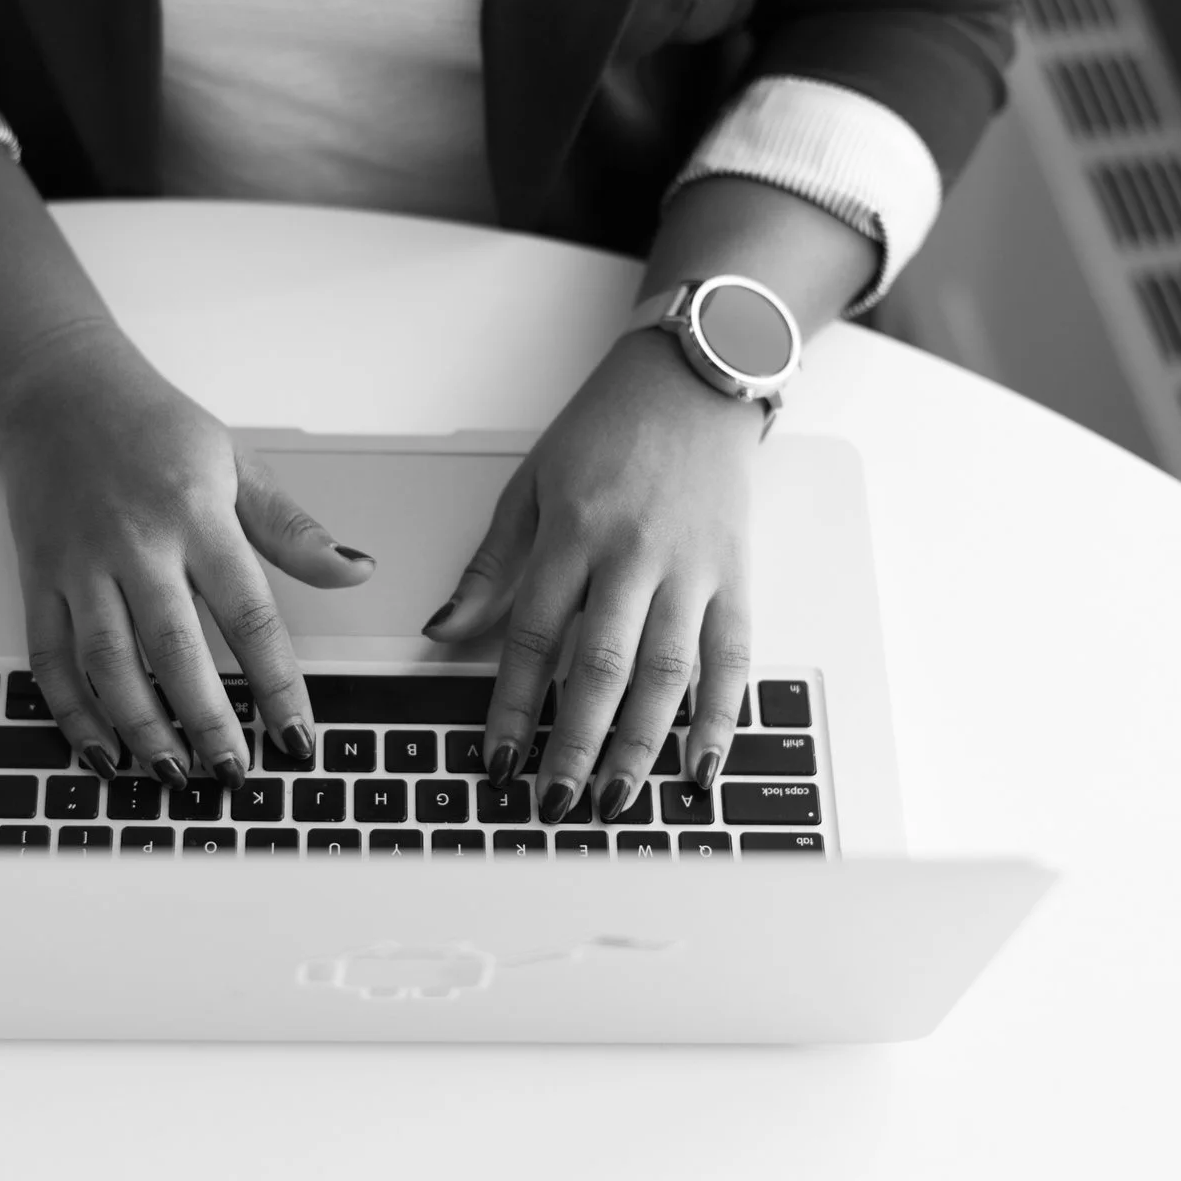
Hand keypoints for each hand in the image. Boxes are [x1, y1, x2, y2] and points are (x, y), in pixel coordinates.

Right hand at [0, 318, 370, 786]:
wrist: (59, 386)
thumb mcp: (237, 464)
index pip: (248, 612)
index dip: (276, 681)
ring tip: (172, 773)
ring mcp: (79, 563)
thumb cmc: (153, 426)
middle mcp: (136, 543)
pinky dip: (71, 711)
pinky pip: (49, 656)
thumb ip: (293, 530)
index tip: (297, 733)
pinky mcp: (37, 576)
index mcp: (196, 516)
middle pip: (174, 647)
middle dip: (206, 719)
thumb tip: (357, 569)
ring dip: (140, 727)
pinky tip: (100, 750)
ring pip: (108, 662)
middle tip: (233, 773)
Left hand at [421, 325, 761, 822]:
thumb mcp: (530, 485)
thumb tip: (442, 632)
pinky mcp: (738, 573)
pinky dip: (721, 717)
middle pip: (602, 666)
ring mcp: (693, 566)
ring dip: (642, 746)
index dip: (514, 707)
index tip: (499, 761)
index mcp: (573, 530)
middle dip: (575, 744)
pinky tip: (702, 767)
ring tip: (616, 799)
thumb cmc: (608, 428)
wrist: (694, 379)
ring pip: (668, 672)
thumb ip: (491, 567)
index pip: (535, 636)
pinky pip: (732, 657)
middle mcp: (635, 553)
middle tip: (555, 802)